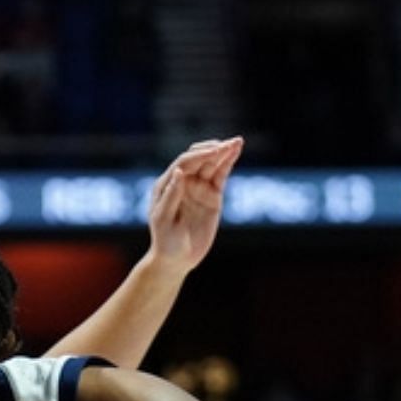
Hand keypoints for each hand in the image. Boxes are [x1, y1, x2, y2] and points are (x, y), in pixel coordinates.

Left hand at [145, 137, 242, 274]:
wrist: (177, 259)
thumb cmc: (165, 241)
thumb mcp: (164, 220)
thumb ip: (171, 196)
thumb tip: (179, 172)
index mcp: (166, 185)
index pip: (183, 163)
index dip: (198, 155)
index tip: (213, 152)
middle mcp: (182, 182)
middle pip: (199, 159)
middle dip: (213, 150)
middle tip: (228, 144)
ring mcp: (198, 188)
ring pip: (212, 164)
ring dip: (224, 152)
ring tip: (236, 141)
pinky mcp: (212, 195)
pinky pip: (221, 175)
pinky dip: (228, 162)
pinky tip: (236, 151)